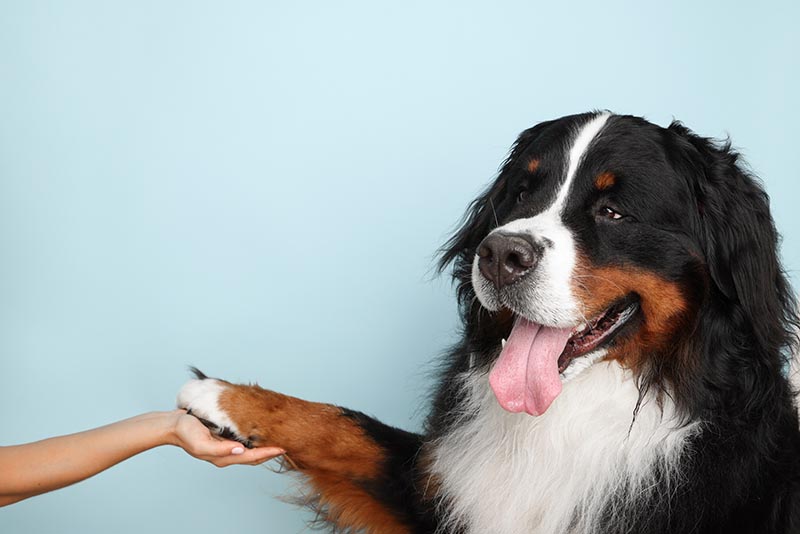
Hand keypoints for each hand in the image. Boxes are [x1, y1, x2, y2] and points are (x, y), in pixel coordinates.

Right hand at [170, 411, 284, 466]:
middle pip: (254, 456)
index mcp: (223, 457)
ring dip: (264, 445)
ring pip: (250, 449)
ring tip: (278, 438)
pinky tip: (261, 430)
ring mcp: (225, 445)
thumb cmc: (185, 433)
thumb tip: (240, 451)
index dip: (268, 453)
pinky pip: (244, 439)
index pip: (251, 457)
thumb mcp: (201, 442)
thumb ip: (220, 449)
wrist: (172, 424)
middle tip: (287, 443)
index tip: (283, 448)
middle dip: (270, 451)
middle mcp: (227, 453)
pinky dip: (255, 437)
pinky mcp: (224, 436)